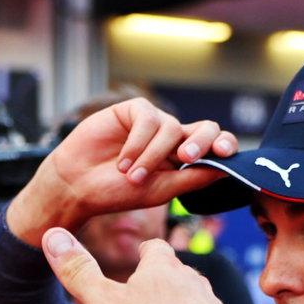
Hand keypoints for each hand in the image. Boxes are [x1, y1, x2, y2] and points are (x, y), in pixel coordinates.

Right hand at [6, 98, 237, 246]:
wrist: (77, 186)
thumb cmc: (117, 192)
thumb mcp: (160, 190)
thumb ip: (192, 178)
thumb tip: (226, 169)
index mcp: (183, 158)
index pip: (214, 145)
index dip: (224, 145)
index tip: (224, 154)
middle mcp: (172, 138)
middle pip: (204, 128)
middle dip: (200, 141)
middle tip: (185, 156)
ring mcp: (153, 123)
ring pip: (171, 128)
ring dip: (152, 155)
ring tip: (131, 176)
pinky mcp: (132, 111)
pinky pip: (147, 118)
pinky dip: (137, 142)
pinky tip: (123, 161)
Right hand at [43, 227, 229, 303]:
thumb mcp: (103, 302)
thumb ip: (79, 272)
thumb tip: (51, 235)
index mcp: (162, 267)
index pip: (155, 248)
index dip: (146, 251)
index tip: (142, 253)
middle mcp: (192, 281)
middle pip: (179, 273)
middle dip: (167, 281)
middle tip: (153, 293)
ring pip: (197, 299)